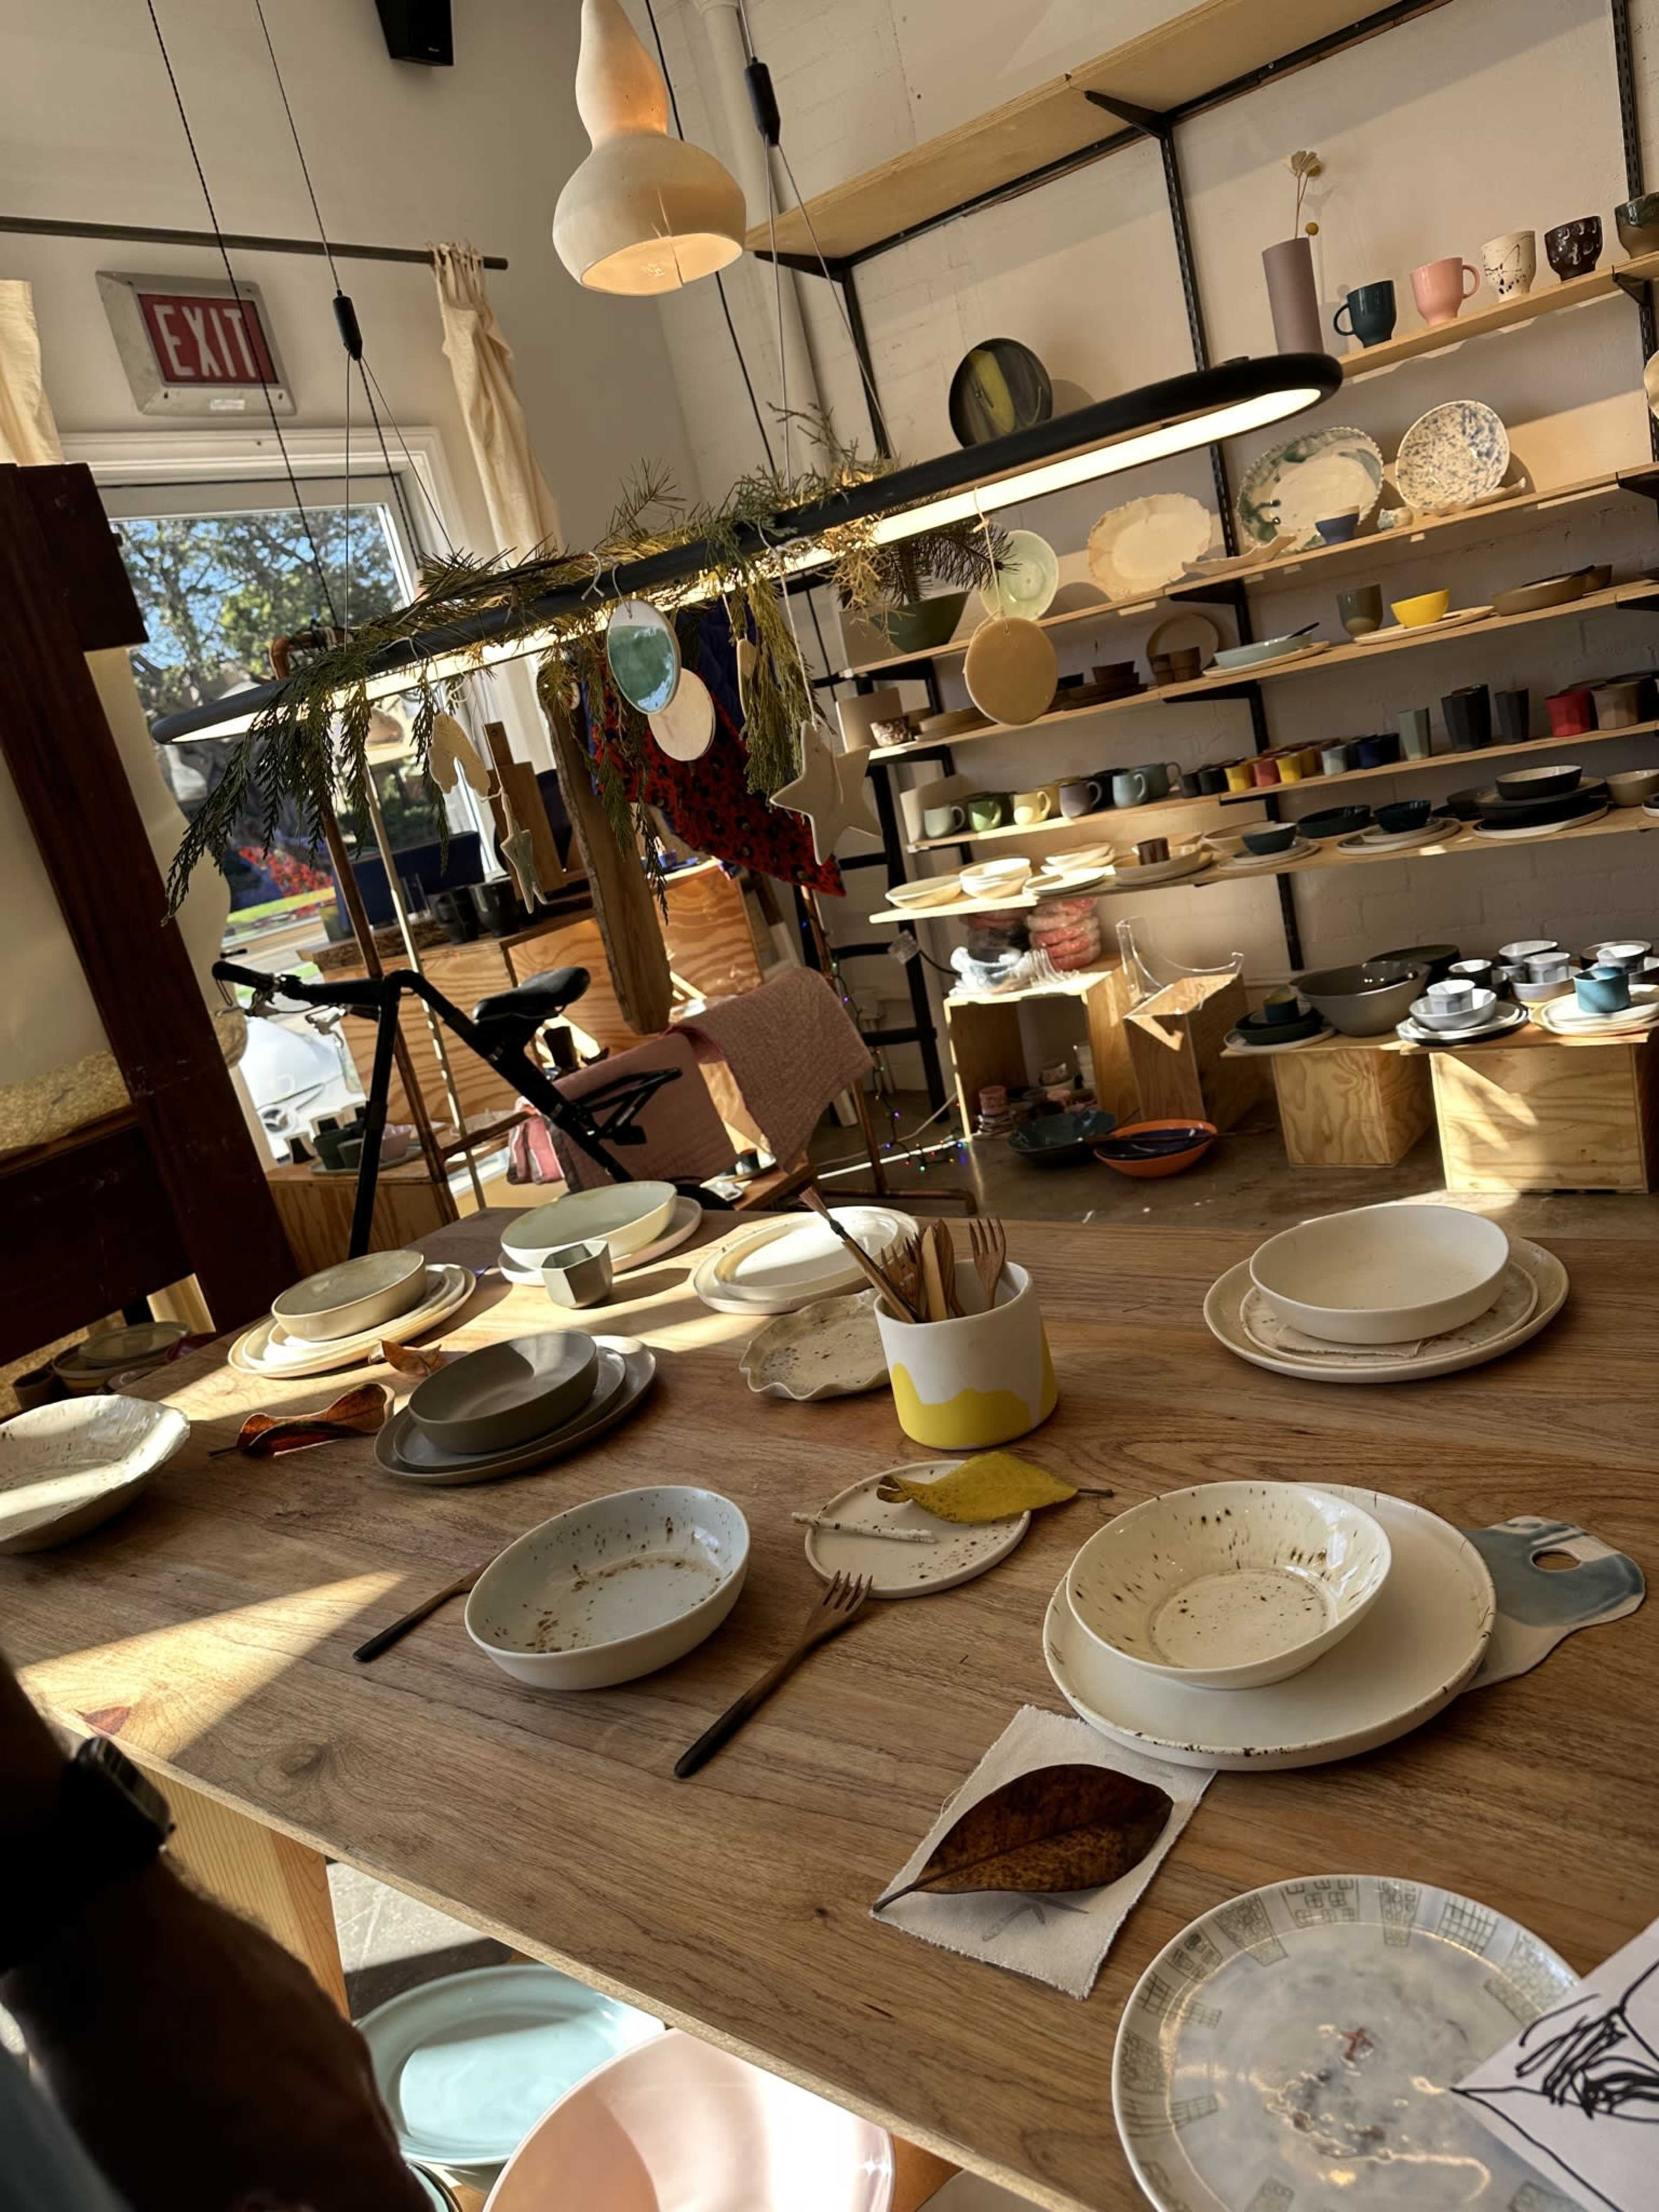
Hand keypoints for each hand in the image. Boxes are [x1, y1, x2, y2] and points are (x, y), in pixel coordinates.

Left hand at [5, 1861, 426, 2211]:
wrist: (112, 1944)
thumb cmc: (139, 2074)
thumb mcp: (180, 2200)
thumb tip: (266, 2207)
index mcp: (342, 2139)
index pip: (408, 2208)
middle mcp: (351, 2072)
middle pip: (373, 2158)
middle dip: (333, 2192)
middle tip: (278, 2202)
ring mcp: (324, 2019)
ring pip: (336, 2103)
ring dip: (302, 2140)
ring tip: (234, 2155)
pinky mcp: (291, 1984)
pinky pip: (306, 2055)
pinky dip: (279, 2087)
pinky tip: (215, 2092)